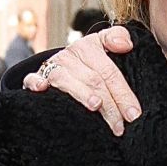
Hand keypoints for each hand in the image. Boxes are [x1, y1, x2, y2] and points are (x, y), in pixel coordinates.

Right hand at [23, 26, 140, 133]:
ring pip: (68, 81)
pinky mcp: (36, 78)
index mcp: (87, 48)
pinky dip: (36, 83)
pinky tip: (43, 89)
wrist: (59, 68)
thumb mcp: (102, 47)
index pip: (109, 72)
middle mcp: (69, 57)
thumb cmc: (87, 64)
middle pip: (93, 80)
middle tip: (120, 126)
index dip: (123, 93)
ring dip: (81, 93)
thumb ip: (116, 38)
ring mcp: (51, 68)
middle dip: (110, 105)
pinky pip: (32, 79)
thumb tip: (126, 44)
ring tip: (95, 107)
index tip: (134, 114)